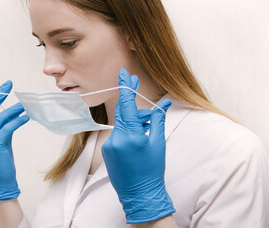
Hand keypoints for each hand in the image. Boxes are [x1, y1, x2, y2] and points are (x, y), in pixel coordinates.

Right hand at [0, 79, 29, 199]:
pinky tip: (25, 117)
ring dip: (13, 109)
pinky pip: (7, 128)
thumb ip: (4, 127)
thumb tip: (14, 114)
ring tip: (24, 103)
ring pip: (0, 118)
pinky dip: (17, 121)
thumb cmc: (1, 161)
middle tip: (8, 83)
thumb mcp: (2, 141)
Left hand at [101, 68, 174, 223]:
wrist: (140, 195)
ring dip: (133, 120)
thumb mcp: (158, 144)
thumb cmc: (153, 170)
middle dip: (131, 101)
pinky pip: (117, 135)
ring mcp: (109, 145)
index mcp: (131, 136)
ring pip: (121, 124)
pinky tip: (138, 137)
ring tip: (147, 125)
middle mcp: (117, 139)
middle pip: (123, 112)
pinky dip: (127, 132)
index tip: (124, 74)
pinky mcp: (106, 151)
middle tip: (135, 85)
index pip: (127, 106)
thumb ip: (157, 121)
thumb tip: (163, 104)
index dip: (126, 88)